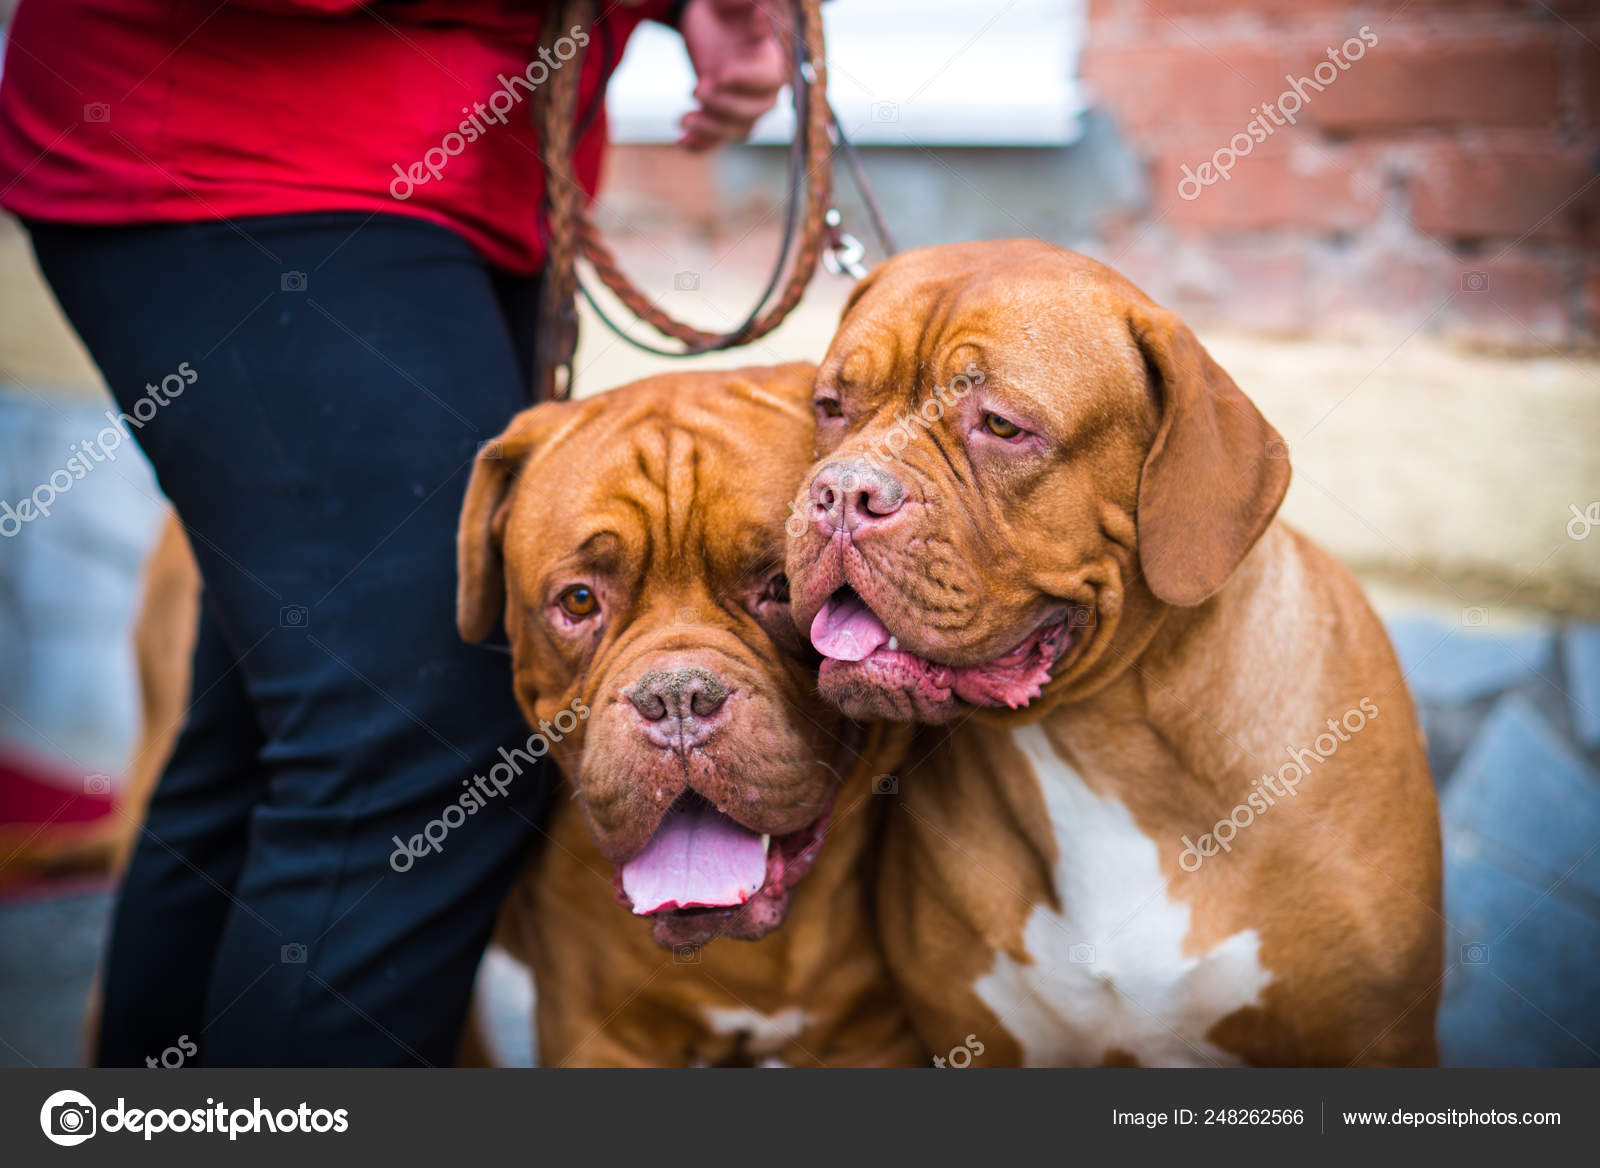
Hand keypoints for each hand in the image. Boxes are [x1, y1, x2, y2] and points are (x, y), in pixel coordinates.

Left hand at [677, 0, 788, 151]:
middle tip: (696, 88)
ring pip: (738, 129)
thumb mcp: (733, 2)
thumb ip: (748, 6)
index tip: (721, 74)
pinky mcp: (723, 114)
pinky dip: (701, 145)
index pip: (771, 78)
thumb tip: (763, 19)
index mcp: (772, 58)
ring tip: (683, 119)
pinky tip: (682, 142)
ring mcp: (743, 104)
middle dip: (725, 105)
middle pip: (755, 110)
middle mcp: (763, 87)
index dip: (748, 80)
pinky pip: (719, 140)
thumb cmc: (724, 7)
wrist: (704, 18)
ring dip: (711, 129)